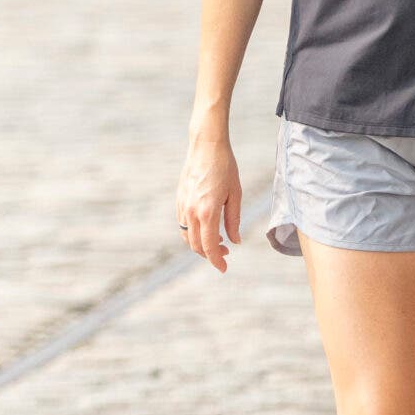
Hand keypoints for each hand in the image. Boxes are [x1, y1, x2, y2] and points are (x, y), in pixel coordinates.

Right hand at [177, 136, 240, 272]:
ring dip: (200, 244)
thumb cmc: (225, 167)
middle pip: (195, 245)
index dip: (216, 260)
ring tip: (217, 241)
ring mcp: (182, 206)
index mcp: (207, 211)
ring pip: (186, 237)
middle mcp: (191, 212)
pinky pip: (182, 224)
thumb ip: (234, 220)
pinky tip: (206, 228)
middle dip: (210, 254)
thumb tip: (235, 241)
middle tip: (226, 253)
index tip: (223, 268)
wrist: (205, 146)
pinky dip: (192, 233)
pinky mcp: (179, 200)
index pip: (208, 246)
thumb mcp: (236, 194)